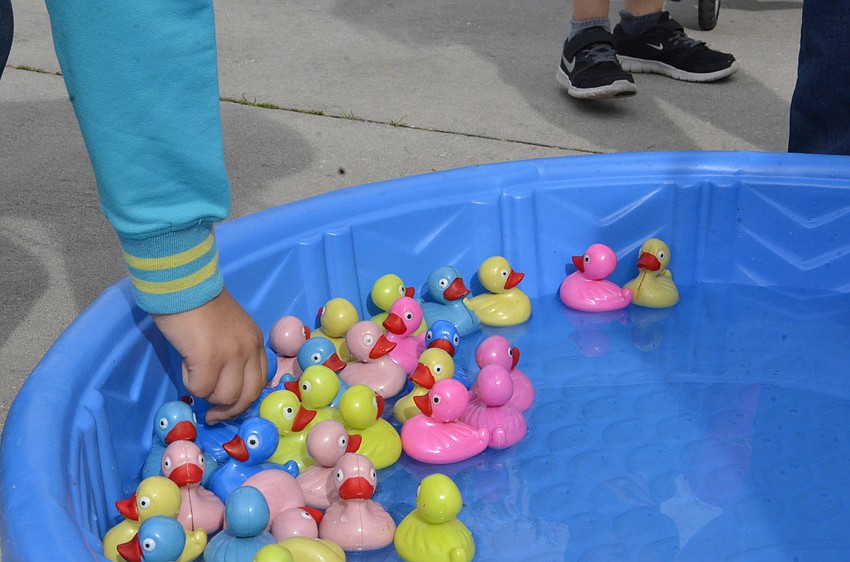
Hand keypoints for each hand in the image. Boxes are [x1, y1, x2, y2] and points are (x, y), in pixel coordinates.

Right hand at [153, 288, 266, 423]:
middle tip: (211, 414)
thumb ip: (232, 352)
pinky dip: (190, 383)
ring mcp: (232, 355)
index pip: (259, 382)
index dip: (243, 399)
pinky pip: (201, 389)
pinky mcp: (209, 359)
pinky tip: (185, 364)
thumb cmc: (199, 303)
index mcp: (255, 341)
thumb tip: (223, 384)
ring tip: (193, 373)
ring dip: (206, 393)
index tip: (227, 406)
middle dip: (228, 410)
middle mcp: (249, 349)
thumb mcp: (229, 328)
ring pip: (224, 397)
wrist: (183, 282)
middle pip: (247, 396)